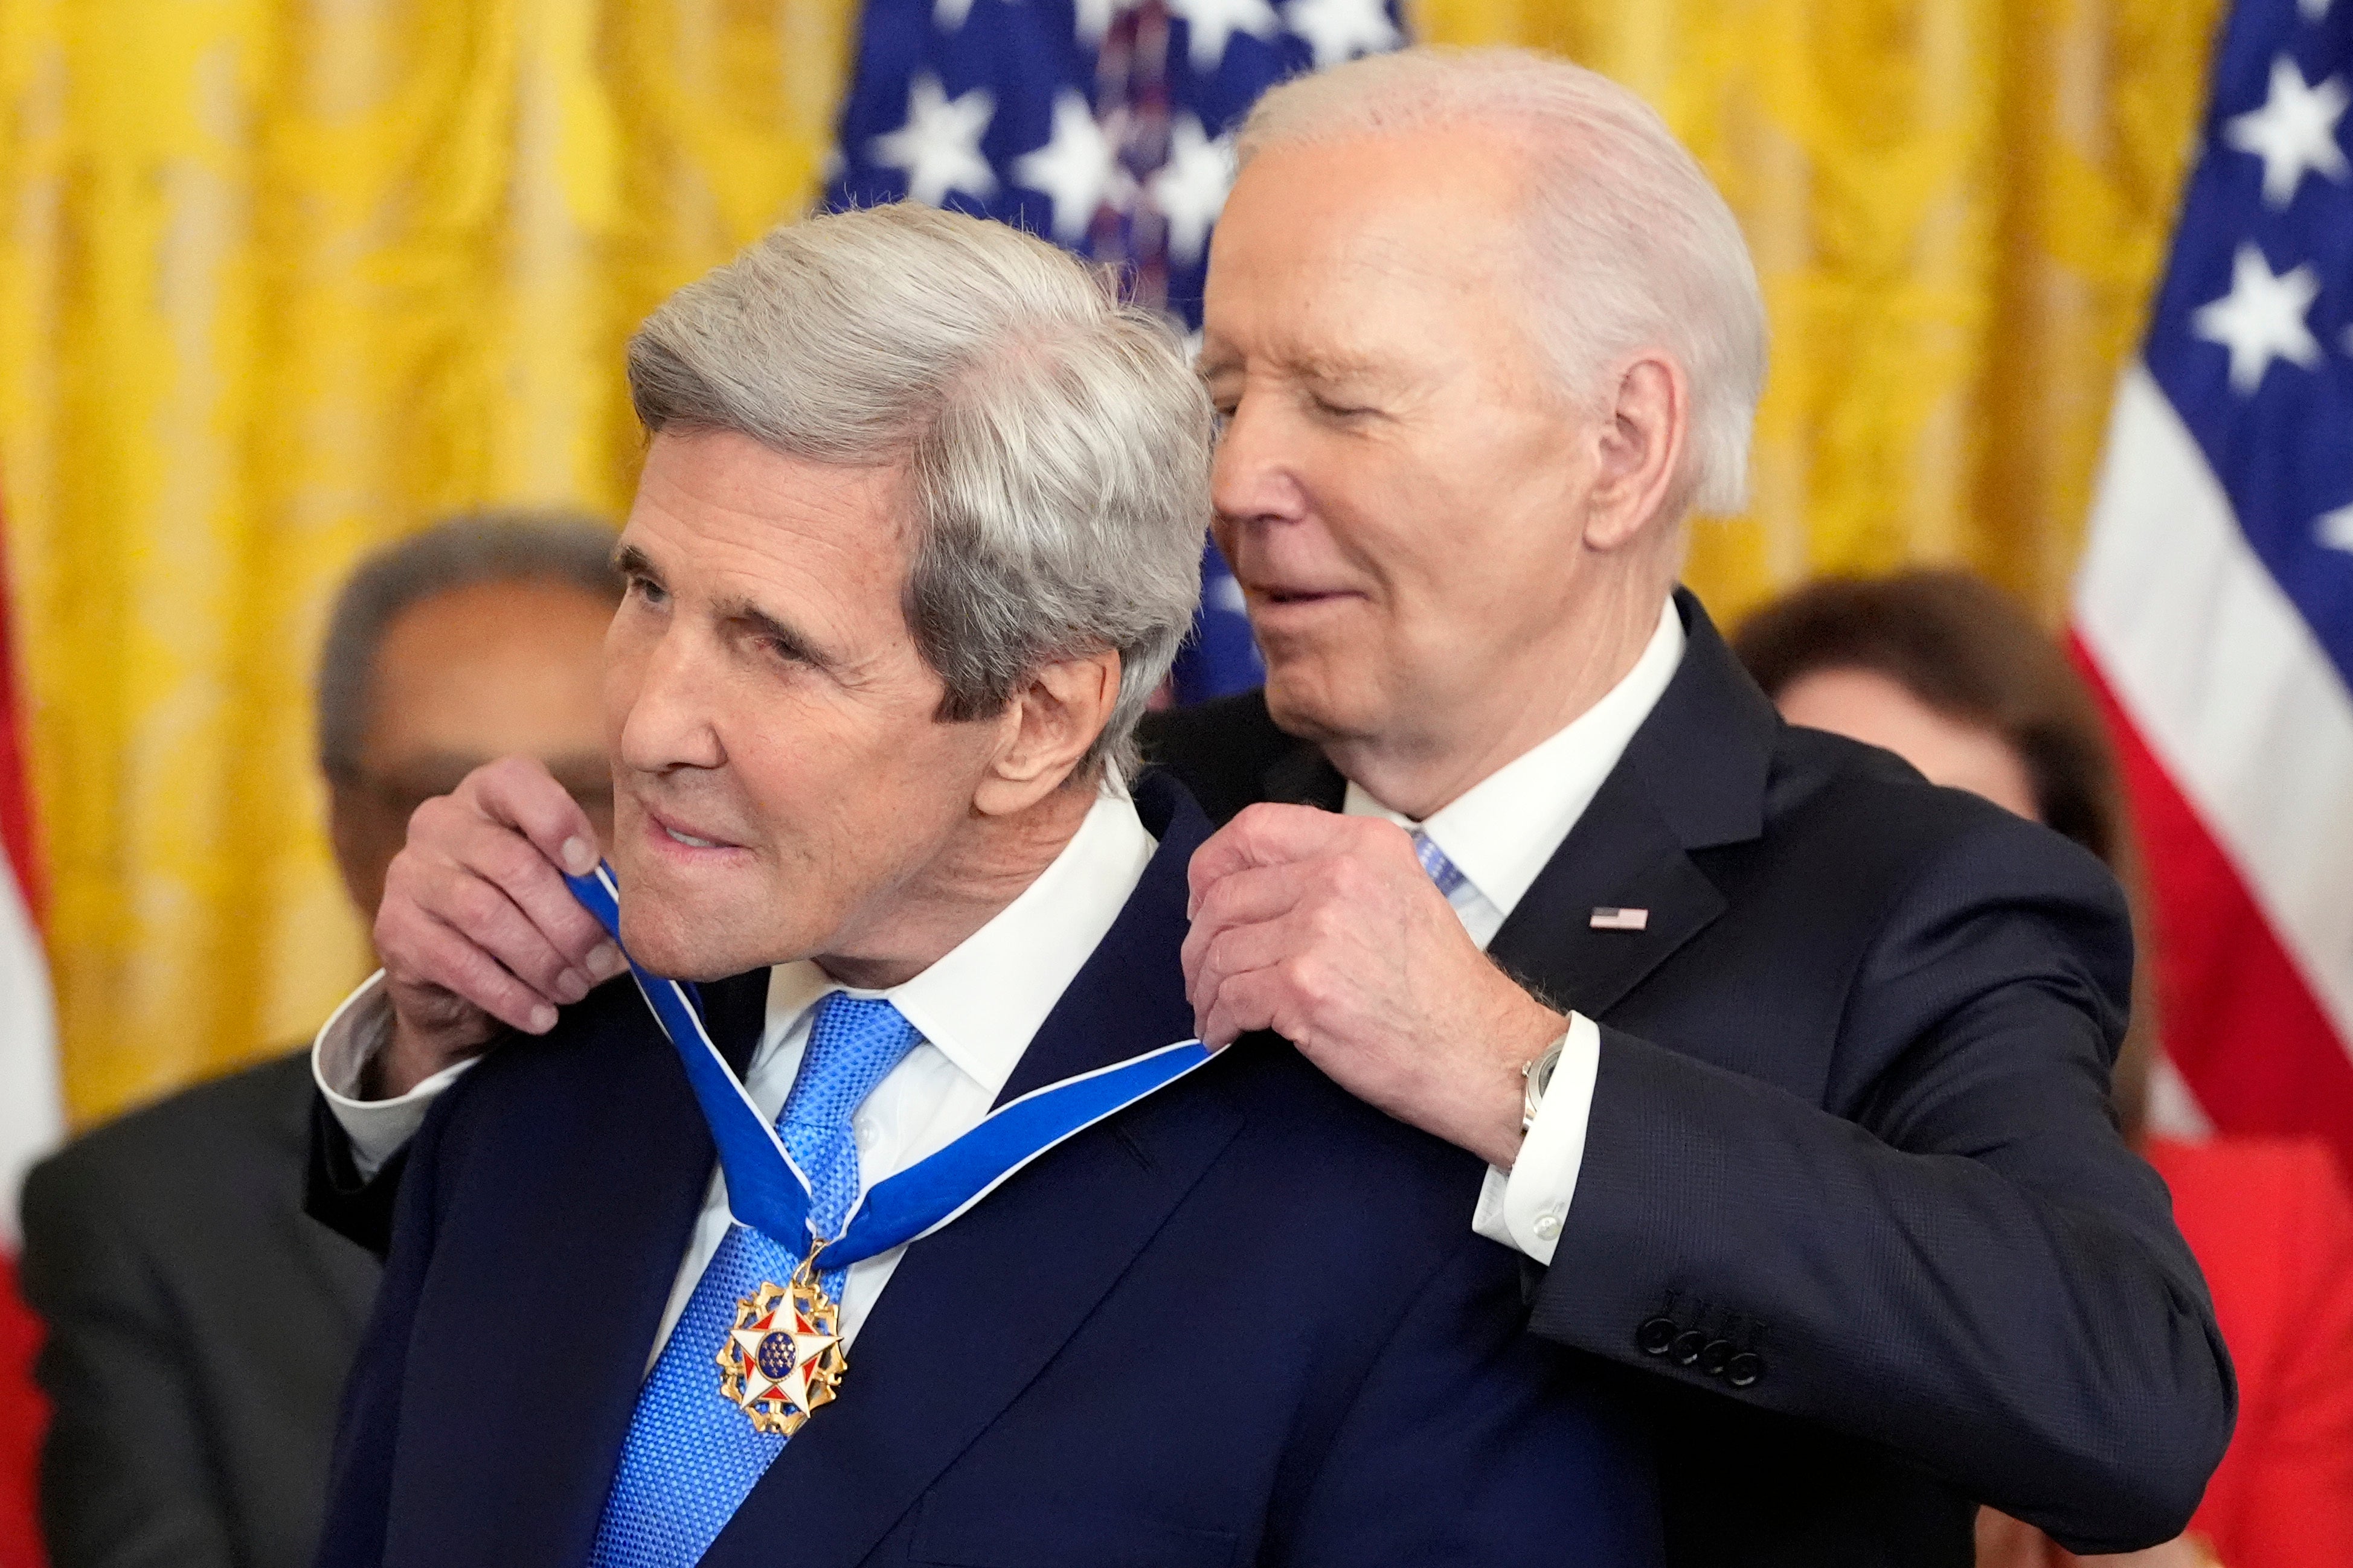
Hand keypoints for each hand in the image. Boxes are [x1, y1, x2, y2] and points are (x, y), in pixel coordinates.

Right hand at [370, 756, 625, 1097]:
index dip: (558, 821)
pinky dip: (510, 995)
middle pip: (514, 864)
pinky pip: (459, 964)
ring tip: (576, 990)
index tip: (589, 865)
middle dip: (569, 921)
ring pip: (487, 916)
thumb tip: (621, 912)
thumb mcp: (560, 885)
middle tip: (601, 961)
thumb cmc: (526, 912)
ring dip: (543, 962)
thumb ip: (586, 882)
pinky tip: (542, 1015)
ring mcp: (409, 873)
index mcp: (487, 794)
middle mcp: (440, 822)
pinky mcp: (394, 929)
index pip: (516, 782)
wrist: (454, 978)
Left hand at [1181, 804, 1565, 1168]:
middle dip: (1199, 941)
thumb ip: (1331, 875)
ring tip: (1214, 1009)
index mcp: (1363, 845)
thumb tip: (1252, 889)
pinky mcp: (1305, 988)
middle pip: (1225, 894)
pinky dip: (1218, 1019)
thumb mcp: (1399, 894)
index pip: (1254, 829)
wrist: (1480, 1052)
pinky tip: (1226, 1033)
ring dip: (1205, 987)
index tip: (1203, 900)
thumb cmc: (1443, 990)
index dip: (1212, 867)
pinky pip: (1230, 996)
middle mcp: (1340, 876)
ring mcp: (1320, 931)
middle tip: (1202, 971)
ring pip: (1220, 949)